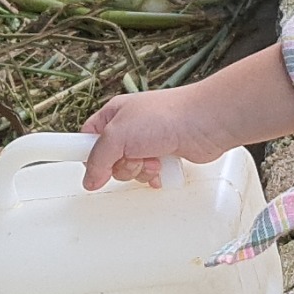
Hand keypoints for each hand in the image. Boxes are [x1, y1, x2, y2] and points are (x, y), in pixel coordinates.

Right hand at [78, 87, 230, 190]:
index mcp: (114, 115)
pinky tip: (162, 167)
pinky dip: (154, 175)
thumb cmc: (166, 116)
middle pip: (109, 160)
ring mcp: (148, 142)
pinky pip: (149, 174)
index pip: (88, 139)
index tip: (89, 168)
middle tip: (133, 157)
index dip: (88, 155)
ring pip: (129, 170)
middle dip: (121, 166)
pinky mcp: (165, 155)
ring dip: (140, 171)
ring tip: (153, 158)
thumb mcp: (118, 135)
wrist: (205, 122)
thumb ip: (98, 159)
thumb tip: (89, 179)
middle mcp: (130, 128)